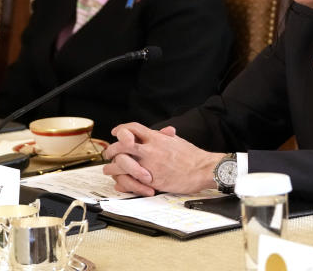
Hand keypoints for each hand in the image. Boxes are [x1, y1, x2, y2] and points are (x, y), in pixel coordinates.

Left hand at [102, 123, 221, 194]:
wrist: (203, 169)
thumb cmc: (193, 156)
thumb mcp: (177, 141)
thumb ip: (166, 137)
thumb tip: (162, 132)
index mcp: (157, 138)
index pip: (133, 128)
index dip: (121, 129)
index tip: (115, 132)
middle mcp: (151, 149)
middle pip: (121, 145)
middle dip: (112, 149)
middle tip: (109, 153)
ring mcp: (149, 165)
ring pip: (120, 164)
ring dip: (112, 167)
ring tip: (110, 169)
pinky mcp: (151, 180)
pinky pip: (129, 181)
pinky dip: (122, 183)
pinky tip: (120, 183)